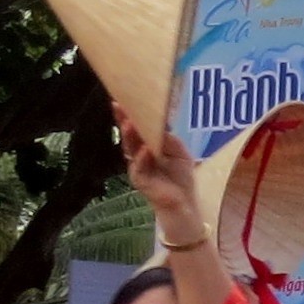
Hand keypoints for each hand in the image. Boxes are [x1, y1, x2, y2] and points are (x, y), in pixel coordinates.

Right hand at [114, 106, 206, 243]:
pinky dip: (142, 158)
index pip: (136, 128)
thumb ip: (169, 138)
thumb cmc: (180, 176)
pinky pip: (139, 167)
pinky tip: (144, 149)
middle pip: (129, 135)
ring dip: (129, 136)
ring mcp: (137, 167)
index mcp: (146, 145)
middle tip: (119, 106)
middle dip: (124, 120)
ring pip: (130, 149)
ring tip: (129, 123)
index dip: (129, 115)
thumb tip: (161, 124)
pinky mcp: (140, 180)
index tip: (122, 100)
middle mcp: (138, 155)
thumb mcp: (179, 151)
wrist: (184, 202)